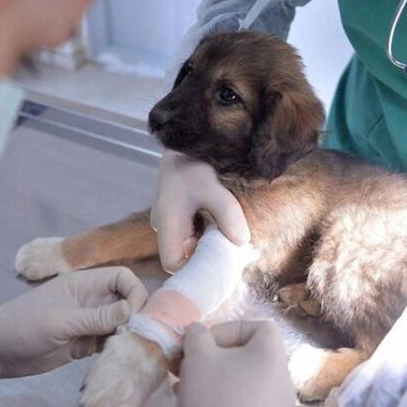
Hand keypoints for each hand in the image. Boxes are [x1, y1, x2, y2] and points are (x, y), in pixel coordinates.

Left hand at [0, 267, 147, 380]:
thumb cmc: (24, 327)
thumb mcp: (62, 321)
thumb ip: (97, 316)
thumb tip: (132, 310)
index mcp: (84, 284)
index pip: (122, 278)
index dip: (135, 292)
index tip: (137, 315)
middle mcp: (91, 300)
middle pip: (126, 300)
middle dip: (136, 316)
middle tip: (138, 337)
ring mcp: (88, 322)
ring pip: (121, 323)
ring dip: (128, 334)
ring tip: (130, 350)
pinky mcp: (84, 343)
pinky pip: (109, 342)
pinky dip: (117, 349)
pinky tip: (119, 358)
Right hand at [151, 150, 249, 272]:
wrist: (187, 137)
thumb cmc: (194, 161)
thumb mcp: (213, 187)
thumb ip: (228, 215)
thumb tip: (242, 243)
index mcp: (167, 222)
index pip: (172, 263)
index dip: (194, 268)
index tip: (220, 260)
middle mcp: (164, 225)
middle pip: (182, 256)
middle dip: (207, 257)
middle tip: (234, 250)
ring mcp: (171, 219)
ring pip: (189, 245)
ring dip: (209, 245)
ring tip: (233, 237)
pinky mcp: (179, 213)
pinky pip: (193, 233)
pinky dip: (209, 234)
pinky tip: (226, 226)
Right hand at [177, 321, 294, 406]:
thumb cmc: (215, 396)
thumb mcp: (197, 357)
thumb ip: (197, 336)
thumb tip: (198, 331)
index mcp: (271, 356)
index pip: (260, 327)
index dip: (230, 328)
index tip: (205, 343)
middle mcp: (281, 379)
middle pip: (247, 354)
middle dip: (213, 356)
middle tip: (187, 364)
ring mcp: (276, 405)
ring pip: (242, 379)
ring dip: (213, 377)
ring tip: (185, 386)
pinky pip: (245, 400)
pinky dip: (223, 397)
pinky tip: (198, 405)